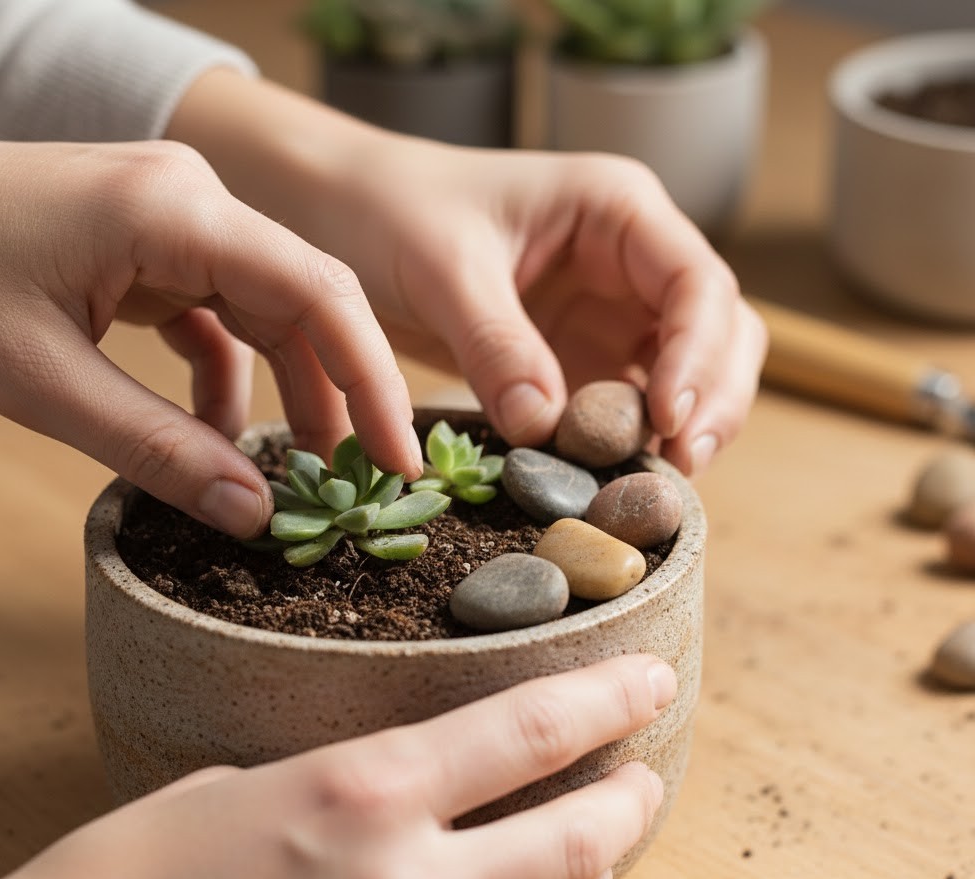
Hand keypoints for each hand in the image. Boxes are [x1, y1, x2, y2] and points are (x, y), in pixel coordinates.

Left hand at [0, 137, 420, 538]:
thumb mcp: (41, 380)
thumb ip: (156, 451)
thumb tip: (254, 516)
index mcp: (176, 209)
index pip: (318, 292)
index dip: (373, 380)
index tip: (398, 458)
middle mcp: (192, 202)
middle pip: (308, 302)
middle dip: (340, 393)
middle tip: (362, 477)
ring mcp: (173, 221)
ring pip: (270, 313)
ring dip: (284, 391)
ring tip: (293, 468)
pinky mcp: (152, 247)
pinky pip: (221, 316)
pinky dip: (225, 378)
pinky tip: (212, 432)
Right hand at [0, 654, 675, 878]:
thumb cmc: (124, 877)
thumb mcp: (234, 789)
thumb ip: (338, 792)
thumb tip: (398, 803)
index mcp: (361, 792)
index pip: (526, 731)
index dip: (604, 697)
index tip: (648, 676)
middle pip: (573, 842)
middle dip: (626, 802)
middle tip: (642, 776)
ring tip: (596, 855)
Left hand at [168, 73, 766, 475]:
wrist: (344, 215)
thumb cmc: (392, 210)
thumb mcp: (443, 269)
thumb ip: (495, 342)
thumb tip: (542, 426)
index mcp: (616, 210)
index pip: (697, 283)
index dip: (699, 354)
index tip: (668, 419)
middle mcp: (629, 261)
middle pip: (720, 331)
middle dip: (713, 399)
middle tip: (679, 468)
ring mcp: (608, 313)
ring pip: (687, 374)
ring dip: (683, 428)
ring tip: (654, 483)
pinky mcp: (577, 358)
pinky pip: (625, 405)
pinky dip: (628, 442)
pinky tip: (610, 478)